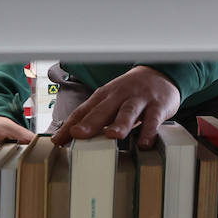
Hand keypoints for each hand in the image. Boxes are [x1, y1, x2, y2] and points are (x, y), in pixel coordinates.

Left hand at [51, 65, 179, 149]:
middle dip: (90, 122)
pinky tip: (144, 143)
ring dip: (120, 123)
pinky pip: (153, 119)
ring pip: (128, 111)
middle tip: (78, 134)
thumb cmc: (130, 93)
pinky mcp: (158, 106)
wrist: (160, 74)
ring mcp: (139, 100)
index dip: (70, 125)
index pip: (84, 111)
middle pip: (103, 110)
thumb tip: (70, 137)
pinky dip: (149, 131)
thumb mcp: (110, 101)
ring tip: (112, 136)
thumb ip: (95, 117)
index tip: (57, 140)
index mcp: (104, 96)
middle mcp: (119, 96)